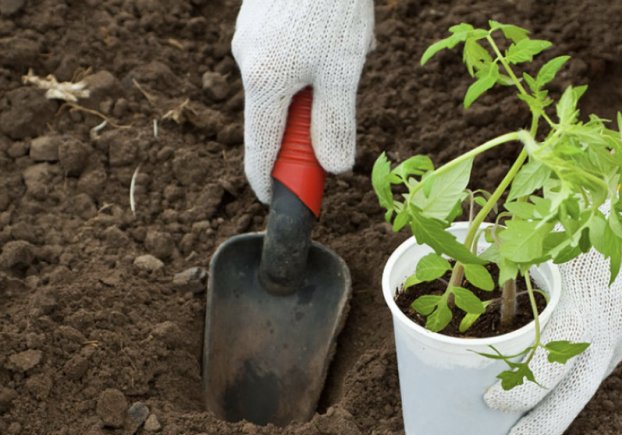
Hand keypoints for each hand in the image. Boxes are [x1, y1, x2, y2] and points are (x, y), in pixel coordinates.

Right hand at [232, 0, 373, 203]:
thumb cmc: (332, 4)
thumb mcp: (343, 70)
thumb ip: (336, 122)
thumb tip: (333, 167)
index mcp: (264, 83)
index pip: (260, 150)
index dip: (270, 182)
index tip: (279, 201)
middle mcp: (247, 63)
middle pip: (276, 117)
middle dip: (312, 117)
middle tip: (343, 94)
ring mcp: (250, 39)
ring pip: (288, 83)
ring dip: (320, 82)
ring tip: (347, 45)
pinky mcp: (259, 21)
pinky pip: (288, 56)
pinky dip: (314, 58)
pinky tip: (337, 28)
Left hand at [484, 191, 621, 434]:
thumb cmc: (590, 211)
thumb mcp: (549, 240)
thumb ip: (518, 267)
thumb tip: (477, 278)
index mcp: (583, 311)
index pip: (546, 370)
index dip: (517, 393)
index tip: (492, 402)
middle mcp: (611, 328)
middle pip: (577, 395)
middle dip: (545, 425)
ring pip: (594, 378)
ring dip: (565, 400)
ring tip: (536, 415)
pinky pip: (609, 356)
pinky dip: (584, 372)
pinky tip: (566, 377)